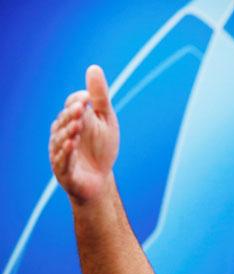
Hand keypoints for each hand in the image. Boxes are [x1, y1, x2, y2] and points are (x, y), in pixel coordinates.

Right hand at [49, 65, 119, 202]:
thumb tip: (94, 67)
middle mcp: (62, 135)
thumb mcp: (105, 120)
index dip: (78, 102)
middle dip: (72, 116)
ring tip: (77, 126)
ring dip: (69, 132)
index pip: (71, 107)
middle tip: (81, 108)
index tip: (88, 97)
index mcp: (71, 121)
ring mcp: (61, 153)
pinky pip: (63, 161)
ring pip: (61, 140)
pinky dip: (66, 152)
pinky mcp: (64, 170)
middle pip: (64, 122)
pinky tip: (71, 144)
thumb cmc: (101, 147)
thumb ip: (99, 97)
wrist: (100, 179)